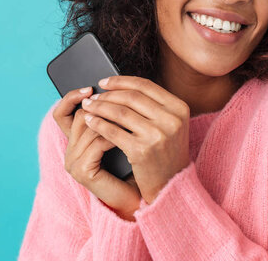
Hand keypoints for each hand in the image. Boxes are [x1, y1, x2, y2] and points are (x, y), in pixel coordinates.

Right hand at [52, 87, 141, 219]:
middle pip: (79, 116)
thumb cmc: (133, 165)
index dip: (72, 96)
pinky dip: (115, 135)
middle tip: (123, 98)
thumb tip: (118, 87)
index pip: (62, 112)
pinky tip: (131, 133)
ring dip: (113, 119)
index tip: (93, 85)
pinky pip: (97, 143)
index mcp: (75, 141)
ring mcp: (73, 162)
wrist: (138, 196)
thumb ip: (114, 118)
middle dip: (103, 106)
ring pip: (90, 127)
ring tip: (133, 114)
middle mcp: (69, 150)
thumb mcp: (122, 136)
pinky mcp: (82, 171)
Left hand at [81, 76, 190, 204]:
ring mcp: (157, 135)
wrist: (171, 185)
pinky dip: (98, 123)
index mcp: (179, 108)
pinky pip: (113, 131)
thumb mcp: (171, 125)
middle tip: (93, 97)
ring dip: (99, 107)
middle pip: (131, 97)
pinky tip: (89, 121)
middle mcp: (171, 119)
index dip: (121, 81)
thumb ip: (154, 106)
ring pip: (120, 112)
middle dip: (107, 95)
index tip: (104, 82)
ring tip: (87, 106)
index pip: (145, 86)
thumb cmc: (166, 153)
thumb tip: (121, 87)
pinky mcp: (141, 150)